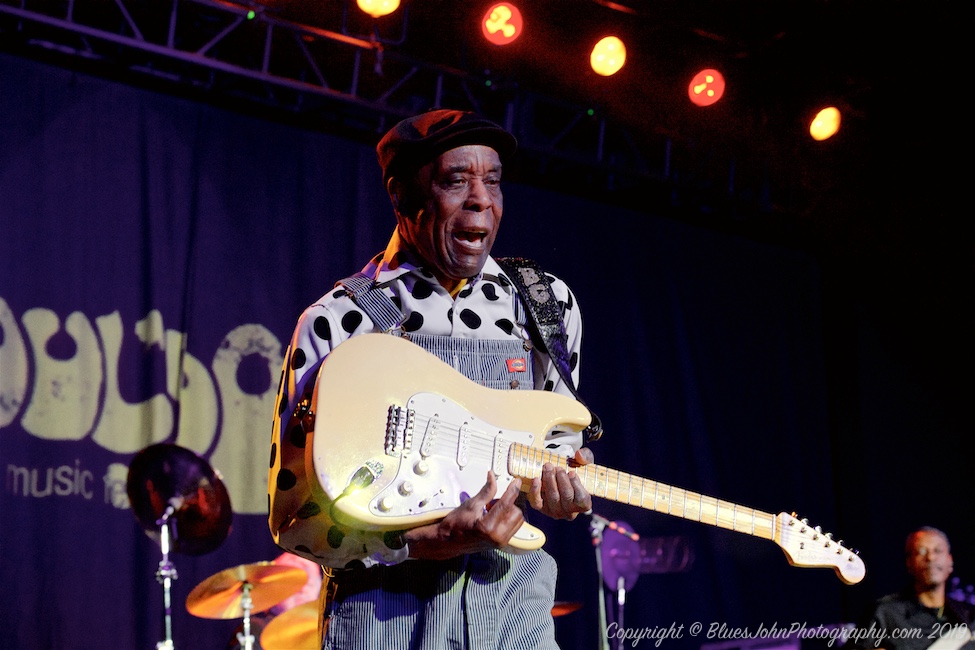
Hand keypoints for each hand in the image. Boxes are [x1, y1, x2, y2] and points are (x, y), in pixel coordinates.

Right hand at [404, 472, 523, 560]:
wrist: (448, 541)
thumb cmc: (455, 524)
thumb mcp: (471, 504)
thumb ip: (487, 490)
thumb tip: (492, 476)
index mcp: (488, 527)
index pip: (506, 504)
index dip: (512, 490)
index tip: (516, 481)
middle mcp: (497, 537)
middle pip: (516, 512)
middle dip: (507, 504)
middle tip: (491, 502)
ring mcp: (500, 542)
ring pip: (517, 520)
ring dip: (508, 511)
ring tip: (491, 511)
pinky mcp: (501, 543)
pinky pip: (513, 526)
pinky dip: (507, 518)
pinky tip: (494, 517)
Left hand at [527, 447, 593, 519]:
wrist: (558, 476)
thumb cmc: (573, 472)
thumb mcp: (583, 463)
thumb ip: (586, 457)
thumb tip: (579, 455)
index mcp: (583, 504)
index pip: (582, 499)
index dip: (576, 486)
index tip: (572, 473)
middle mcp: (570, 512)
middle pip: (566, 497)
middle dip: (562, 480)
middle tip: (558, 468)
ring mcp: (555, 511)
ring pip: (553, 498)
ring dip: (550, 481)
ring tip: (548, 467)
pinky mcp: (541, 508)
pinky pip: (537, 502)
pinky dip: (536, 490)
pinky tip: (536, 478)